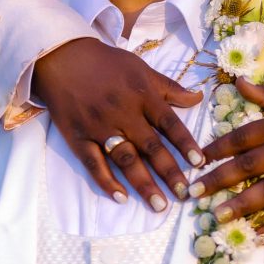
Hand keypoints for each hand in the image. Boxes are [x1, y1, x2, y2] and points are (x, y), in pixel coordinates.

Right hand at [33, 38, 204, 209]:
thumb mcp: (141, 68)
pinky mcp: (79, 137)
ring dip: (143, 183)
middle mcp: (123, 112)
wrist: (64, 58)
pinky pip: (93, 164)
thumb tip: (198, 97)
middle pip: (150, 146)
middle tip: (184, 194)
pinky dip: (106, 182)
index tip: (199, 163)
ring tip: (159, 204)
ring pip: (125, 159)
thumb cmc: (107, 63)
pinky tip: (121, 197)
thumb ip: (169, 87)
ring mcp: (100, 127)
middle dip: (169, 172)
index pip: (169, 123)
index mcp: (142, 94)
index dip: (184, 144)